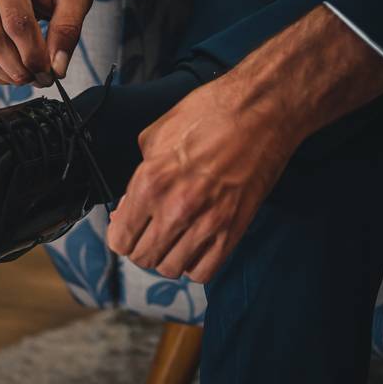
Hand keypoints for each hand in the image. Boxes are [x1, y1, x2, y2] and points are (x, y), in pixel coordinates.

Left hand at [106, 6, 382, 282]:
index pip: (120, 239)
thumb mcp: (157, 134)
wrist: (262, 111)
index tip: (129, 225)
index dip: (121, 234)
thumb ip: (138, 174)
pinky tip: (195, 245)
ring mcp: (207, 224)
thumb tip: (130, 203)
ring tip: (174, 238)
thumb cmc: (211, 113)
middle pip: (143, 258)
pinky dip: (195, 265)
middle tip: (151, 230)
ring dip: (167, 257)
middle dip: (142, 246)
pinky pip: (203, 272)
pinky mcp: (233, 231)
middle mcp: (175, 209)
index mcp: (150, 182)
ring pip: (170, 269)